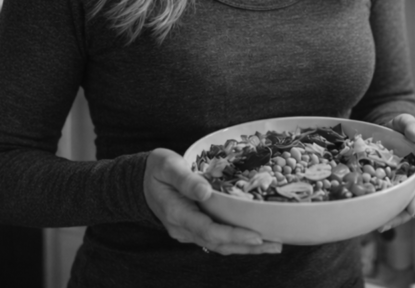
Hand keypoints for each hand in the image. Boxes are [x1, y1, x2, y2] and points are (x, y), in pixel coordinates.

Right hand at [143, 148, 282, 254]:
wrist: (139, 180)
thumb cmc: (156, 169)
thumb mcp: (167, 166)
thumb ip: (185, 179)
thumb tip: (205, 191)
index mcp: (177, 213)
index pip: (208, 230)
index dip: (233, 235)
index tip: (256, 235)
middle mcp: (182, 228)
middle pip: (217, 243)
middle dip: (247, 246)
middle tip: (275, 244)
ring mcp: (187, 231)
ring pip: (218, 246)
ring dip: (245, 248)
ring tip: (273, 245)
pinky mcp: (193, 229)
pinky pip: (216, 240)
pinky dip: (236, 242)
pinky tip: (254, 239)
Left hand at [378, 114, 414, 232]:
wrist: (388, 133)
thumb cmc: (398, 127)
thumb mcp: (403, 121)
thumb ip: (410, 124)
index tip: (411, 209)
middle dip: (402, 215)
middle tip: (386, 224)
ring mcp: (407, 187)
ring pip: (403, 207)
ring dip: (392, 218)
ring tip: (377, 225)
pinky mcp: (395, 191)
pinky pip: (392, 204)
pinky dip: (384, 212)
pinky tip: (371, 218)